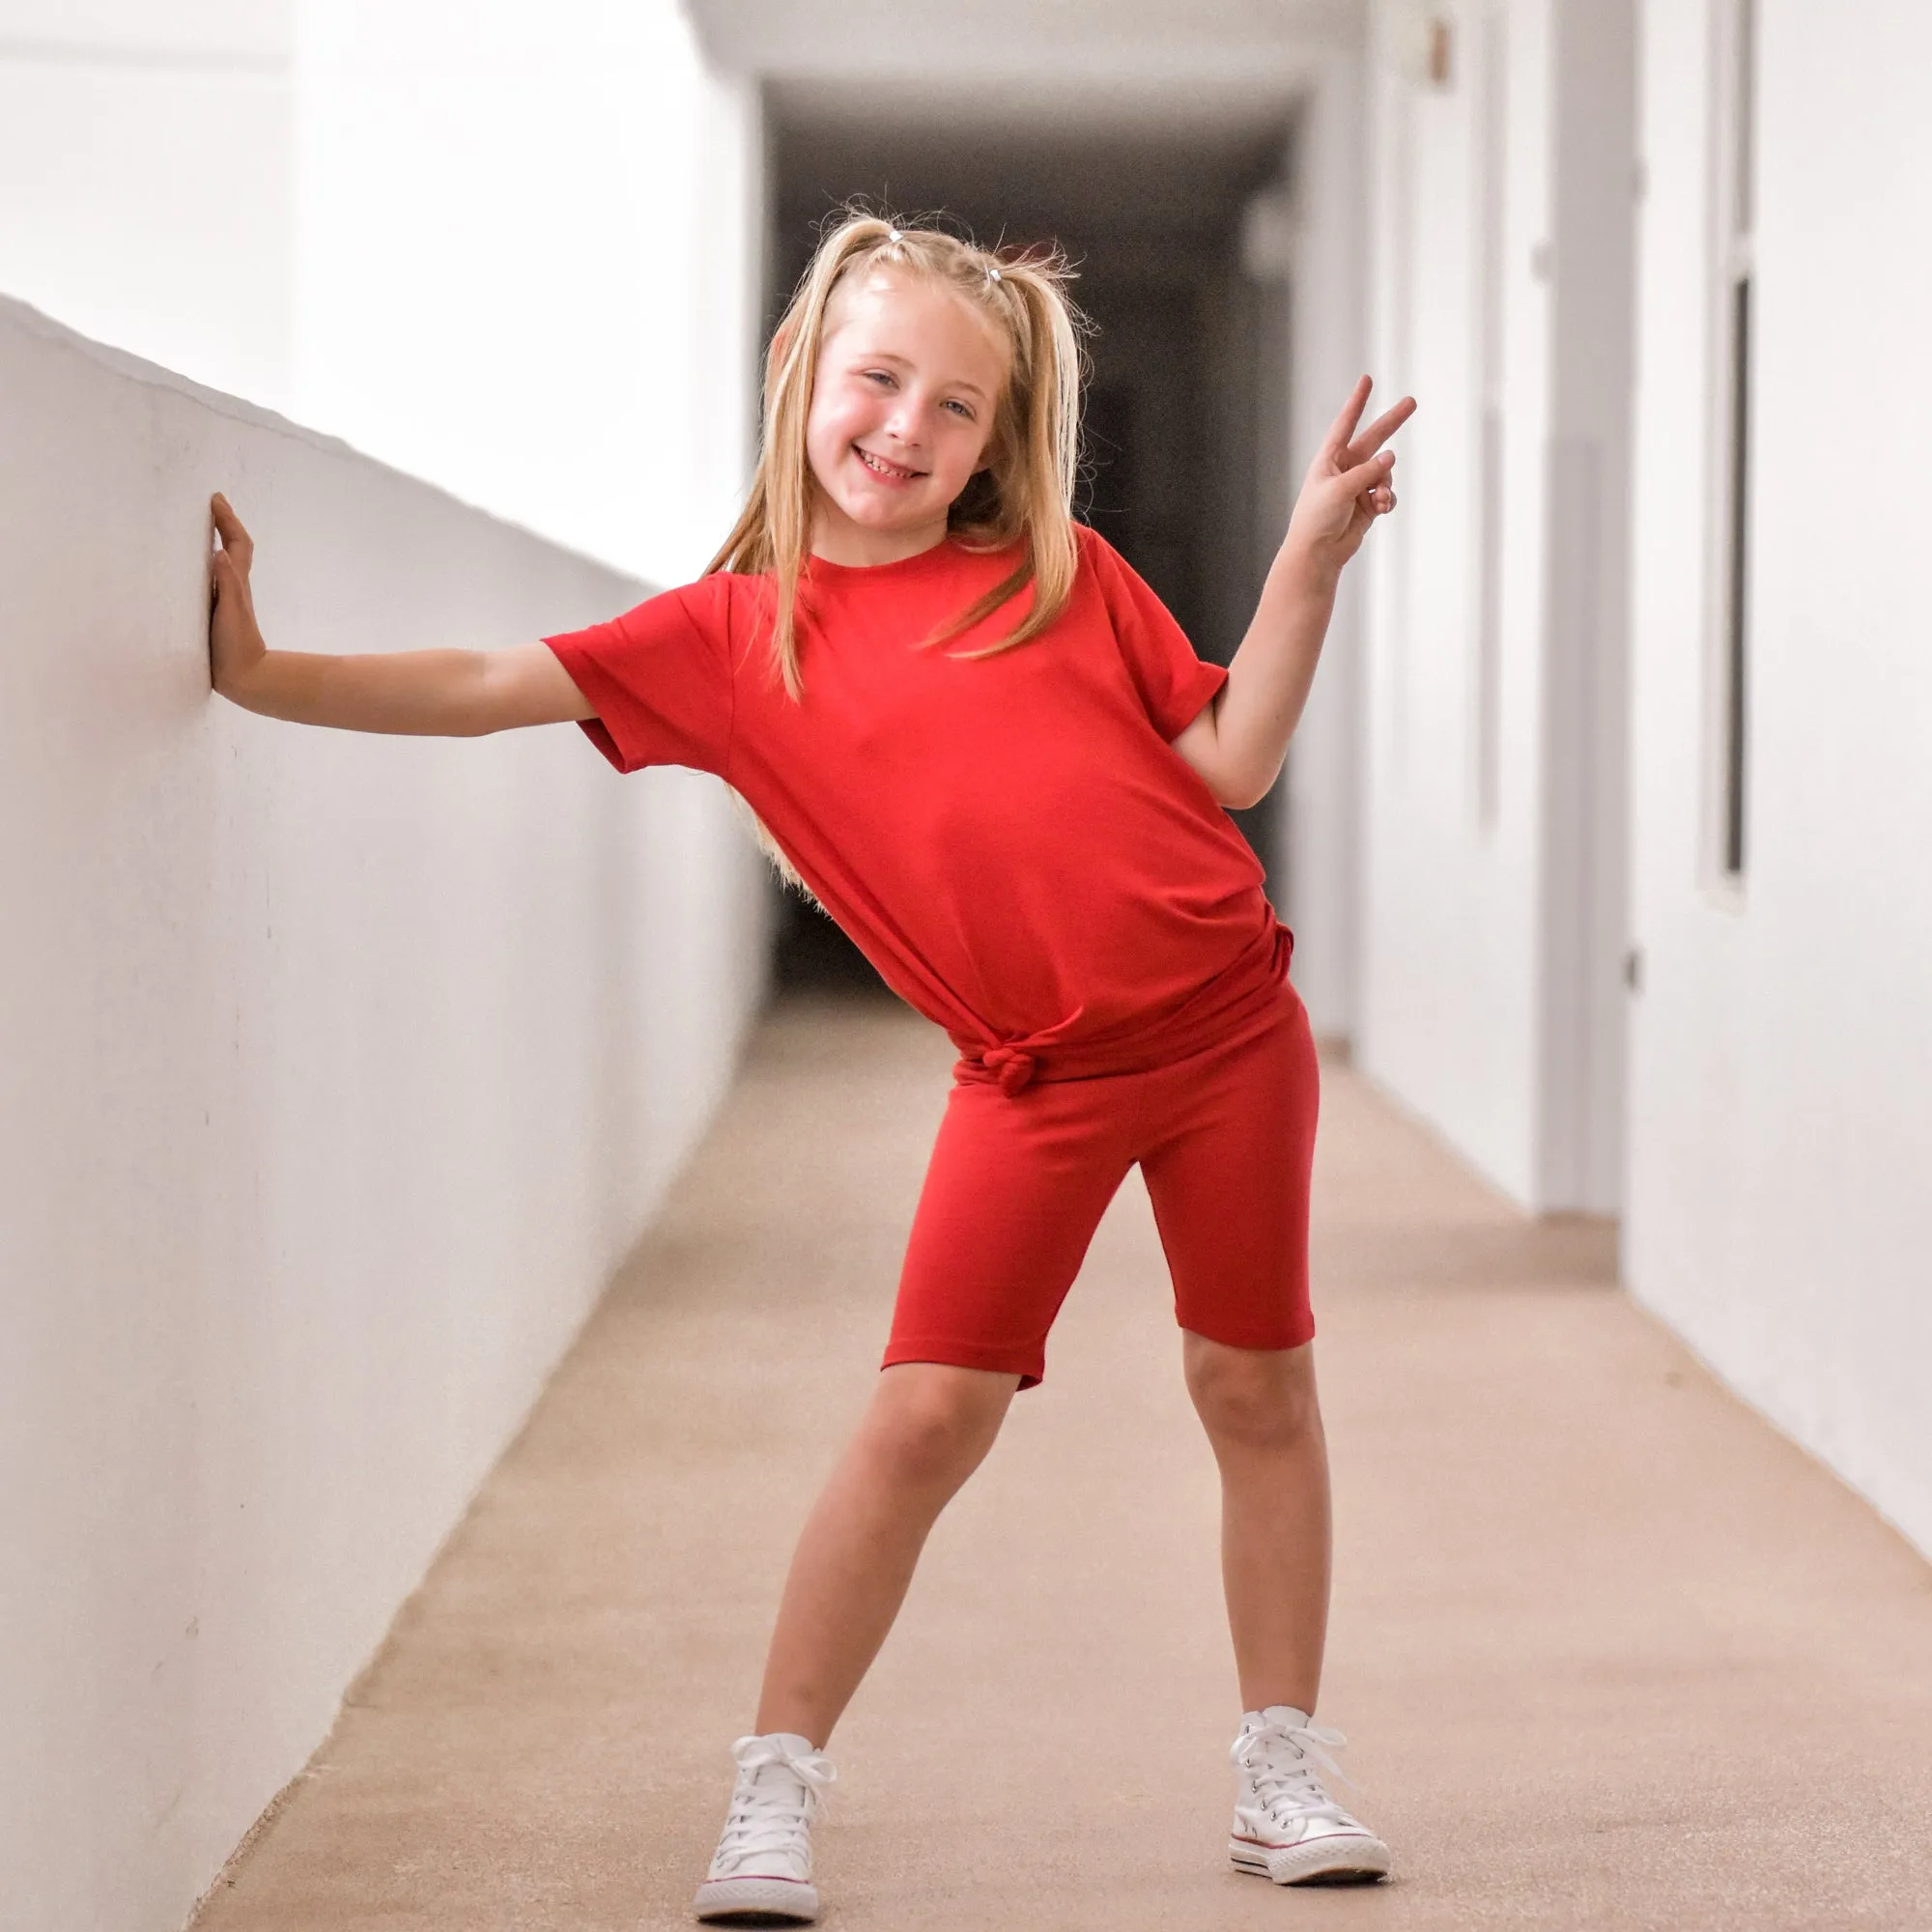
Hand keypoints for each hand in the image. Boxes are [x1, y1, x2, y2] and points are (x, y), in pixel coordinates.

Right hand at [208, 494, 265, 695]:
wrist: (246, 679)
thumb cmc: (238, 646)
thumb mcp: (232, 612)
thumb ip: (228, 584)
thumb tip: (220, 552)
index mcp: (236, 583)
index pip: (236, 543)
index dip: (228, 520)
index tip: (216, 499)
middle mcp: (232, 586)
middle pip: (232, 547)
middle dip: (223, 523)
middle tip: (211, 504)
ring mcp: (225, 599)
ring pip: (224, 562)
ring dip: (216, 540)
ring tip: (200, 525)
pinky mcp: (217, 612)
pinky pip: (211, 580)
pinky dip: (205, 565)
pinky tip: (194, 568)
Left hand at [1281, 377, 1414, 577]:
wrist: (1317, 553)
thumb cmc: (1317, 519)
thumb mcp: (1340, 489)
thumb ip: (1367, 471)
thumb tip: (1392, 456)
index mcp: (1329, 459)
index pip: (1346, 423)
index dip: (1357, 402)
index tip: (1367, 380)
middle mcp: (1345, 469)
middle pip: (1374, 439)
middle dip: (1392, 422)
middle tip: (1412, 401)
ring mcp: (1358, 486)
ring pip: (1385, 472)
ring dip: (1386, 484)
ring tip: (1378, 499)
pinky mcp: (1368, 505)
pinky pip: (1387, 494)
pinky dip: (1387, 499)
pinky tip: (1382, 507)